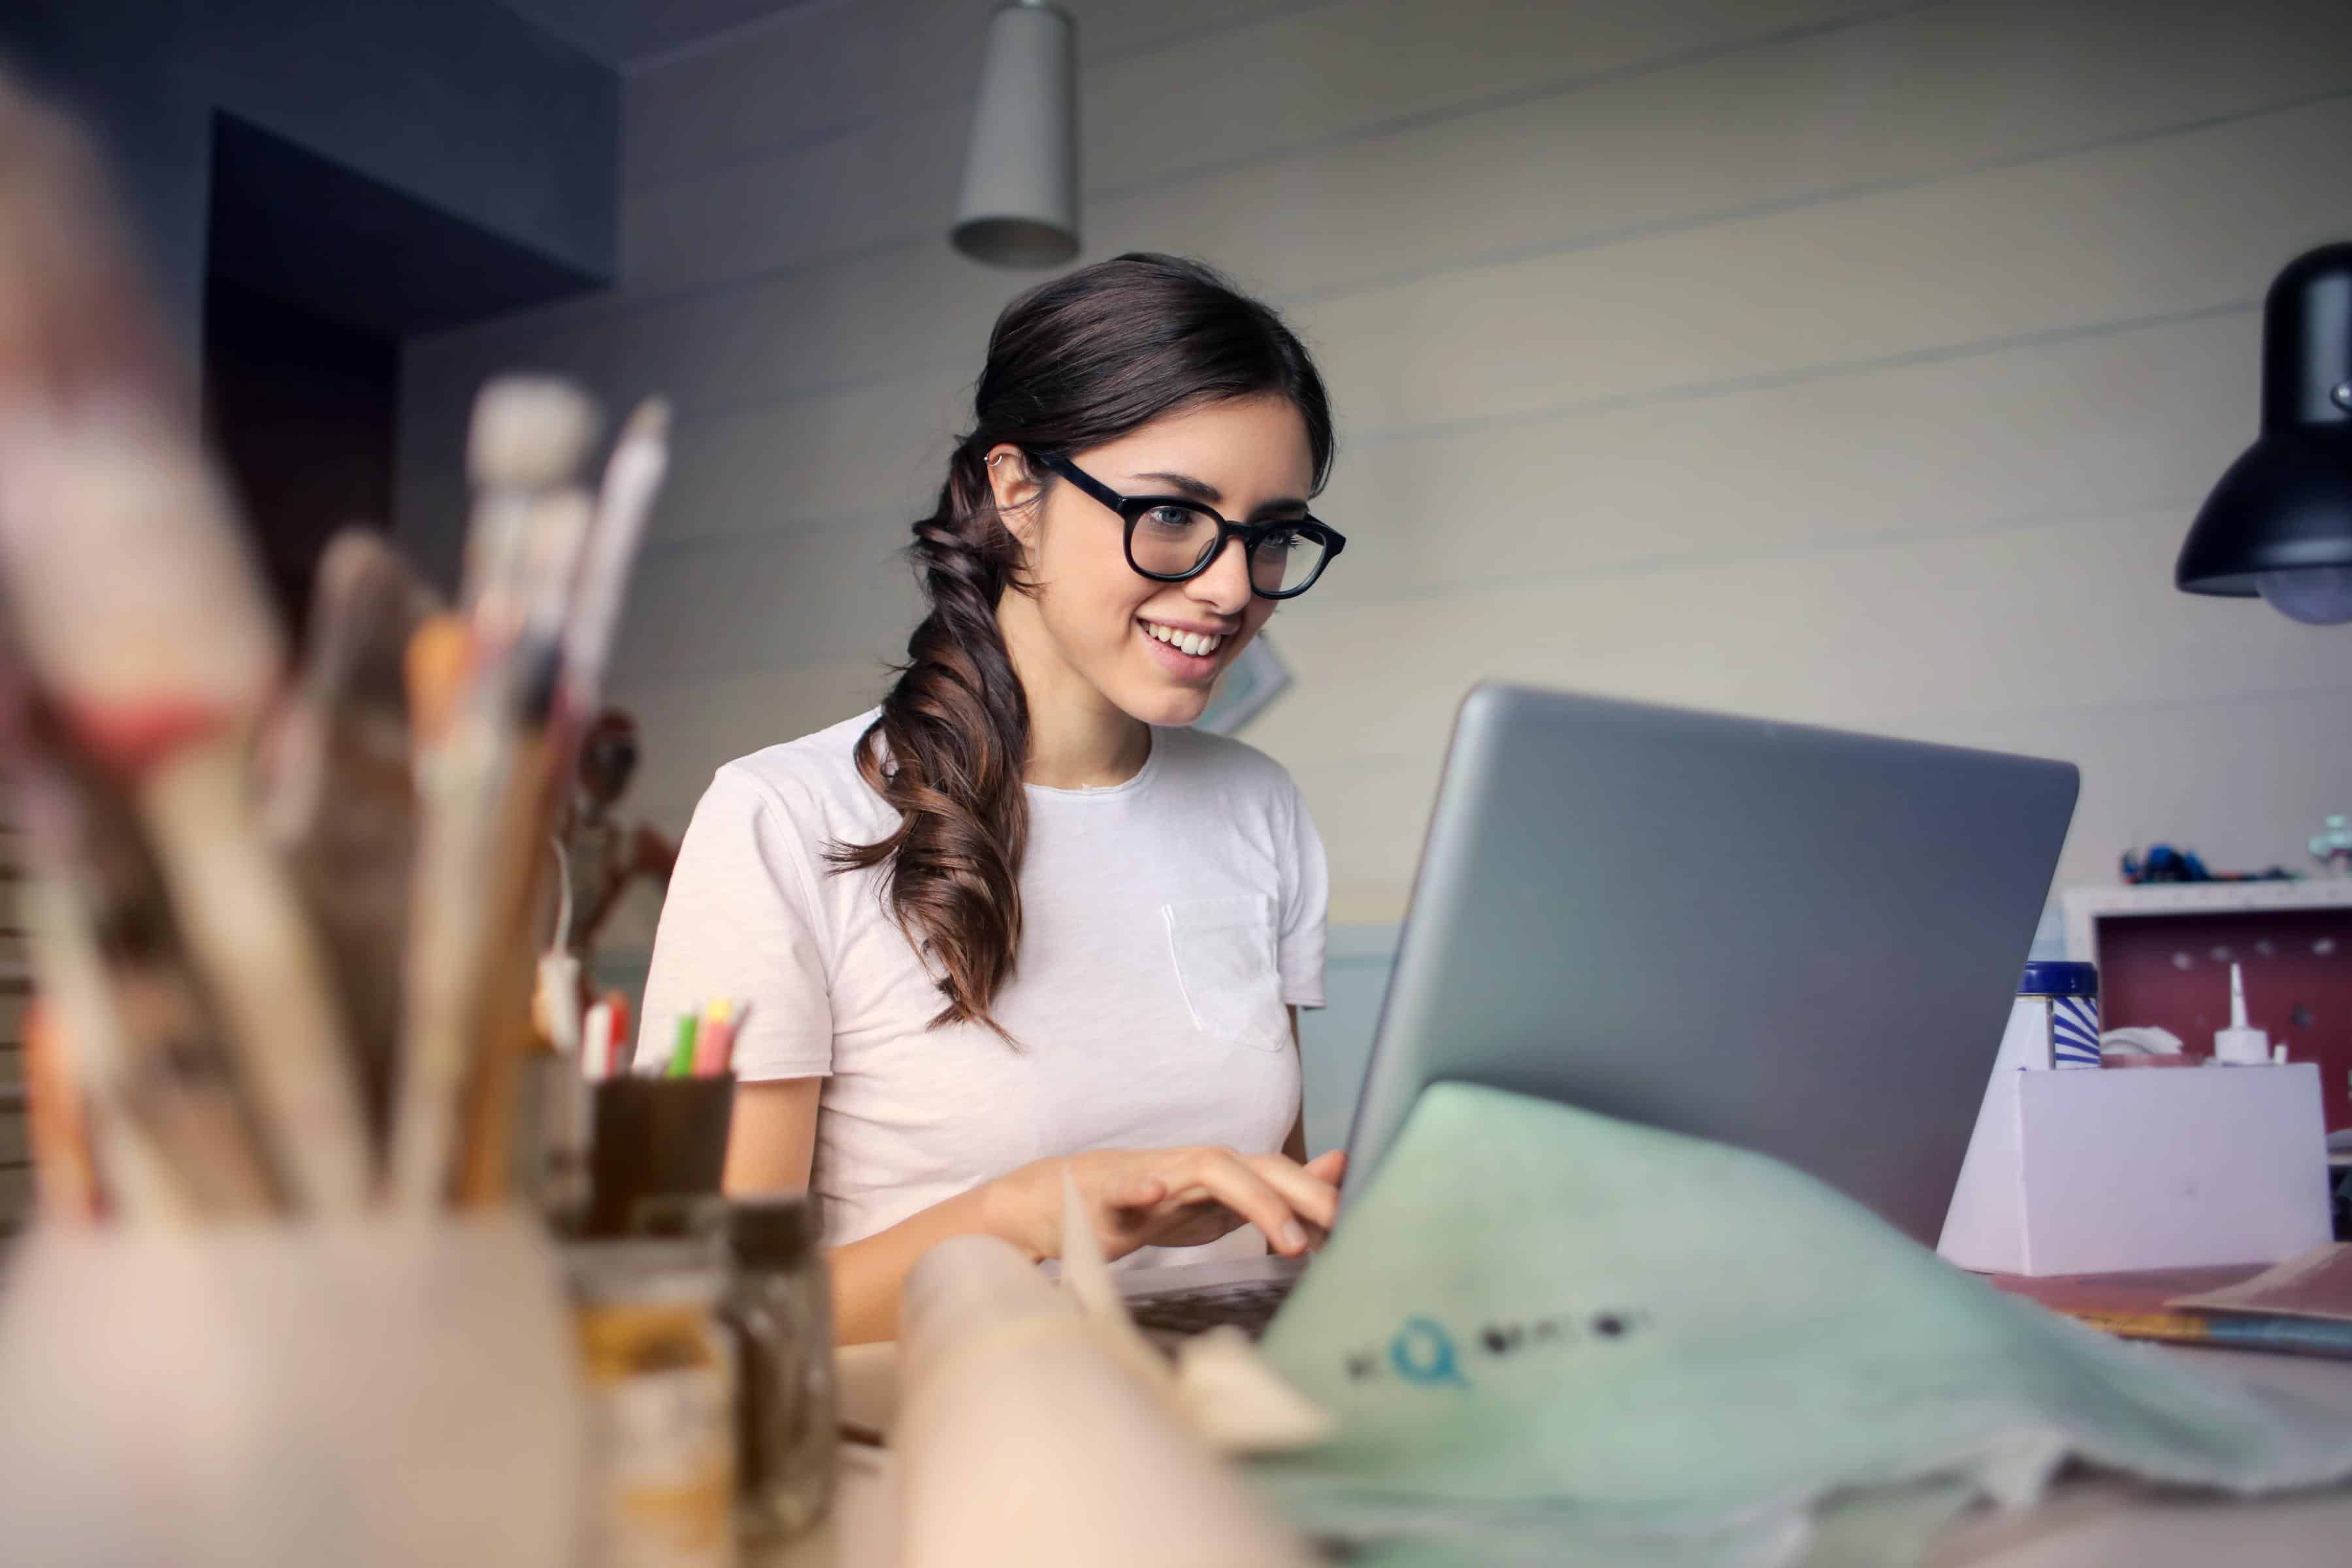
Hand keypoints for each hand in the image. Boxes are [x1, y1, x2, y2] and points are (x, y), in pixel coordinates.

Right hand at [987, 1145, 1346, 1264]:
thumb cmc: (1157, 1203)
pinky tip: (1154, 1196)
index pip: (1285, 1177)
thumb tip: (1340, 1169)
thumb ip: (1279, 1190)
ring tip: (1287, 1237)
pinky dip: (1140, 1189)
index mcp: (1228, 1174)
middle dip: (1304, 1195)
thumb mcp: (1225, 1203)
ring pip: (1210, 1172)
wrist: (1073, 1201)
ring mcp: (1158, 1175)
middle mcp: (1200, 1166)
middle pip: (1260, 1168)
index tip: (1362, 1225)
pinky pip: (1127, 1187)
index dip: (1322, 1196)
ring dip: (1253, 1200)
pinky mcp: (1113, 1193)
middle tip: (1341, 1226)